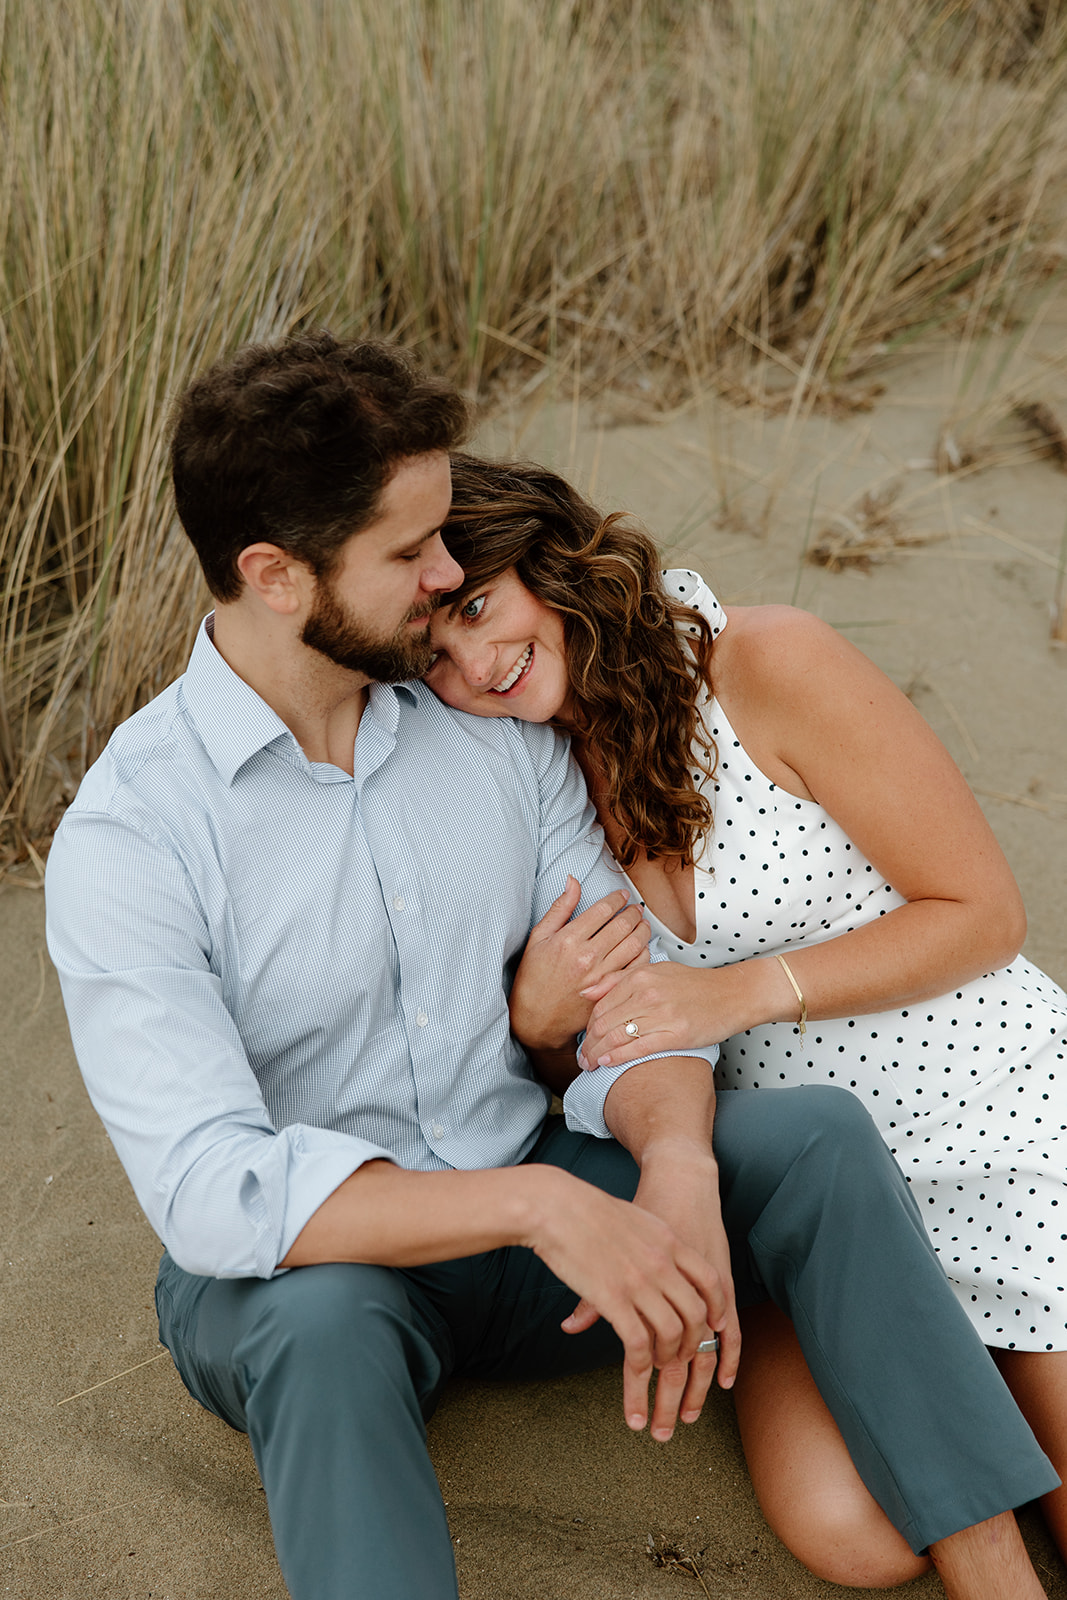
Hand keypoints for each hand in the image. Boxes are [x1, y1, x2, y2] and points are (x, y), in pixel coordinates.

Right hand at [509, 875, 650, 1051]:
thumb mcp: (539, 938)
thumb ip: (560, 908)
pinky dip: (643, 954)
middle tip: (635, 908)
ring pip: (634, 945)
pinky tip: (641, 948)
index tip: (622, 896)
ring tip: (642, 924)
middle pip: (622, 925)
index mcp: (568, 940)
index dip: (617, 899)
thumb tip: (573, 881)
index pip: (603, 910)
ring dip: (642, 930)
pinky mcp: (609, 991)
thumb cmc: (534, 979)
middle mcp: (587, 957)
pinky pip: (636, 968)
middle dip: (633, 912)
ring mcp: (601, 976)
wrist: (536, 1019)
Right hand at [528, 1167, 727, 1434]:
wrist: (557, 1206)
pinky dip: (642, 1366)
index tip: (714, 1324)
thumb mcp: (634, 1219)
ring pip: (672, 1333)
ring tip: (658, 1365)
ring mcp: (640, 1282)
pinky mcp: (614, 1300)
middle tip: (681, 1354)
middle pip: (695, 1313)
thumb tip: (659, 1251)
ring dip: (669, 1357)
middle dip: (693, 1342)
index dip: (716, 1307)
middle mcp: (661, 1263)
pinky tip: (638, 1371)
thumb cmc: (587, 1208)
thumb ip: (652, 1240)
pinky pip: (640, 1344)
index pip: (709, 1279)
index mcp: (668, 1241)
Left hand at [581, 962, 739, 1068]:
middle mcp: (647, 993)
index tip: (582, 1039)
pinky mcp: (676, 1034)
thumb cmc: (694, 985)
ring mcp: (661, 1013)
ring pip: (617, 1036)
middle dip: (588, 1044)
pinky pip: (638, 1048)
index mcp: (640, 976)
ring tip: (589, 1065)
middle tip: (580, 1058)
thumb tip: (587, 992)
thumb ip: (619, 980)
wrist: (731, 994)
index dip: (587, 1026)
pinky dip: (618, 1057)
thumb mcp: (655, 971)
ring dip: (598, 1054)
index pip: (600, 1005)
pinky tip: (607, 1064)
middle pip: (604, 1023)